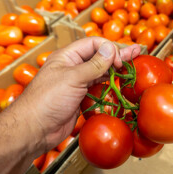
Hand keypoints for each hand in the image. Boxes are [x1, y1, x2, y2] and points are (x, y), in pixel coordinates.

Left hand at [16, 37, 140, 152]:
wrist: (35, 129)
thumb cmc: (48, 100)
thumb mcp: (72, 78)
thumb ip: (94, 65)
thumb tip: (110, 49)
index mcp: (67, 57)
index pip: (93, 44)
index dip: (108, 49)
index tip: (119, 61)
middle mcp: (73, 67)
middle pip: (99, 57)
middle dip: (117, 55)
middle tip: (137, 52)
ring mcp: (77, 83)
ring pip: (100, 73)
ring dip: (115, 70)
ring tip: (132, 66)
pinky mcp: (81, 98)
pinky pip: (98, 89)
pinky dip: (109, 86)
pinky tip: (119, 84)